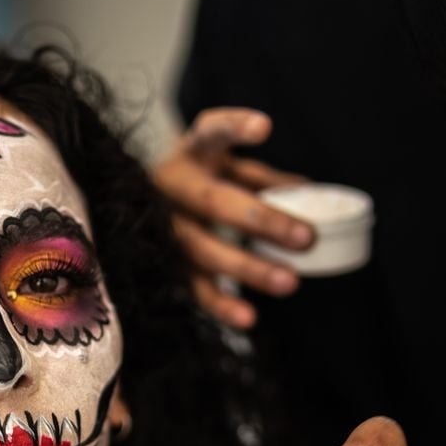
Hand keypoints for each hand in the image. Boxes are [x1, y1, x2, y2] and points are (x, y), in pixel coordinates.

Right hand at [152, 107, 313, 328]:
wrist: (135, 203)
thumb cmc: (197, 181)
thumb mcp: (225, 167)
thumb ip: (263, 177)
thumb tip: (310, 192)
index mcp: (189, 154)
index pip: (210, 132)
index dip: (234, 127)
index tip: (264, 127)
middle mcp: (169, 188)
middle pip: (214, 202)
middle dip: (262, 220)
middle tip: (306, 237)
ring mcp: (164, 227)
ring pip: (202, 250)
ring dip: (247, 269)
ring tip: (289, 283)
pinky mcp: (165, 263)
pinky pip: (192, 286)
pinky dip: (220, 305)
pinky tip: (248, 317)